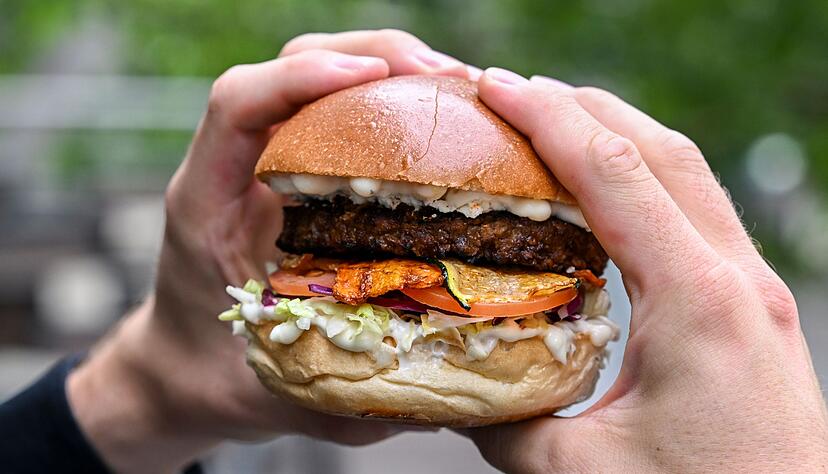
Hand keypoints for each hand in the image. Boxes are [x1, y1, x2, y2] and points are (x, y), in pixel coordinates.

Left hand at [67, 30, 469, 472]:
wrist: (182, 368)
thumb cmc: (220, 377)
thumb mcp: (280, 390)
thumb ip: (348, 394)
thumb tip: (446, 398)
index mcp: (208, 204)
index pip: (237, 105)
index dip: (301, 79)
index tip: (373, 79)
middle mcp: (235, 169)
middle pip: (289, 65)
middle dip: (372, 56)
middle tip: (451, 80)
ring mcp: (266, 165)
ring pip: (318, 76)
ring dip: (389, 67)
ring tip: (460, 90)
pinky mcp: (295, 171)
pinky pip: (338, 111)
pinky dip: (389, 99)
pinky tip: (439, 117)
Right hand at [466, 68, 827, 471]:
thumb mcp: (579, 473)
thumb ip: (504, 422)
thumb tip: (453, 389)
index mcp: (697, 301)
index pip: (614, 173)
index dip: (547, 119)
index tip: (495, 88)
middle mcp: (737, 277)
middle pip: (660, 149)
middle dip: (582, 107)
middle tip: (513, 94)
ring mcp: (754, 288)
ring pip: (687, 172)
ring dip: (617, 136)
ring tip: (553, 125)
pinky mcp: (753, 307)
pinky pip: (698, 211)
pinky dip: (644, 180)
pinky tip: (606, 196)